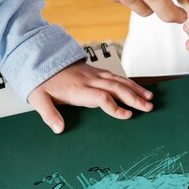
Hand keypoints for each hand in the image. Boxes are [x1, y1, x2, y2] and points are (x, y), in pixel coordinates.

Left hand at [27, 61, 152, 132]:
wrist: (41, 59)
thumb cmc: (41, 82)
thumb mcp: (39, 99)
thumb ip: (49, 114)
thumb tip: (59, 129)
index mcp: (77, 89)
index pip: (101, 97)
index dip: (115, 107)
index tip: (127, 115)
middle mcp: (89, 80)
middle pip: (115, 88)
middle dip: (134, 98)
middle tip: (148, 108)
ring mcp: (94, 74)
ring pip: (118, 81)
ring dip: (135, 89)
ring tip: (149, 98)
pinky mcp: (95, 71)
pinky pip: (115, 76)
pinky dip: (128, 82)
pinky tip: (137, 88)